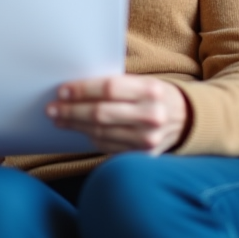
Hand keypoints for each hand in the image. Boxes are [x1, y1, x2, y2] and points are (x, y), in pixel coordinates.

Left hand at [47, 75, 187, 155]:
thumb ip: (115, 84)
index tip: (62, 91)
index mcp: (150, 89)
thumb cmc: (154, 94)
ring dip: (75, 126)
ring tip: (59, 119)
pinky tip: (78, 129)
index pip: (109, 88)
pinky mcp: (144, 156)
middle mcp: (151, 115)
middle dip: (72, 111)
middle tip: (52, 108)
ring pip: (101, 133)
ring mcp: (149, 139)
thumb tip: (74, 88)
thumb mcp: (142, 81)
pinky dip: (90, 138)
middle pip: (101, 114)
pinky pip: (108, 147)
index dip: (82, 90)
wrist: (187, 118)